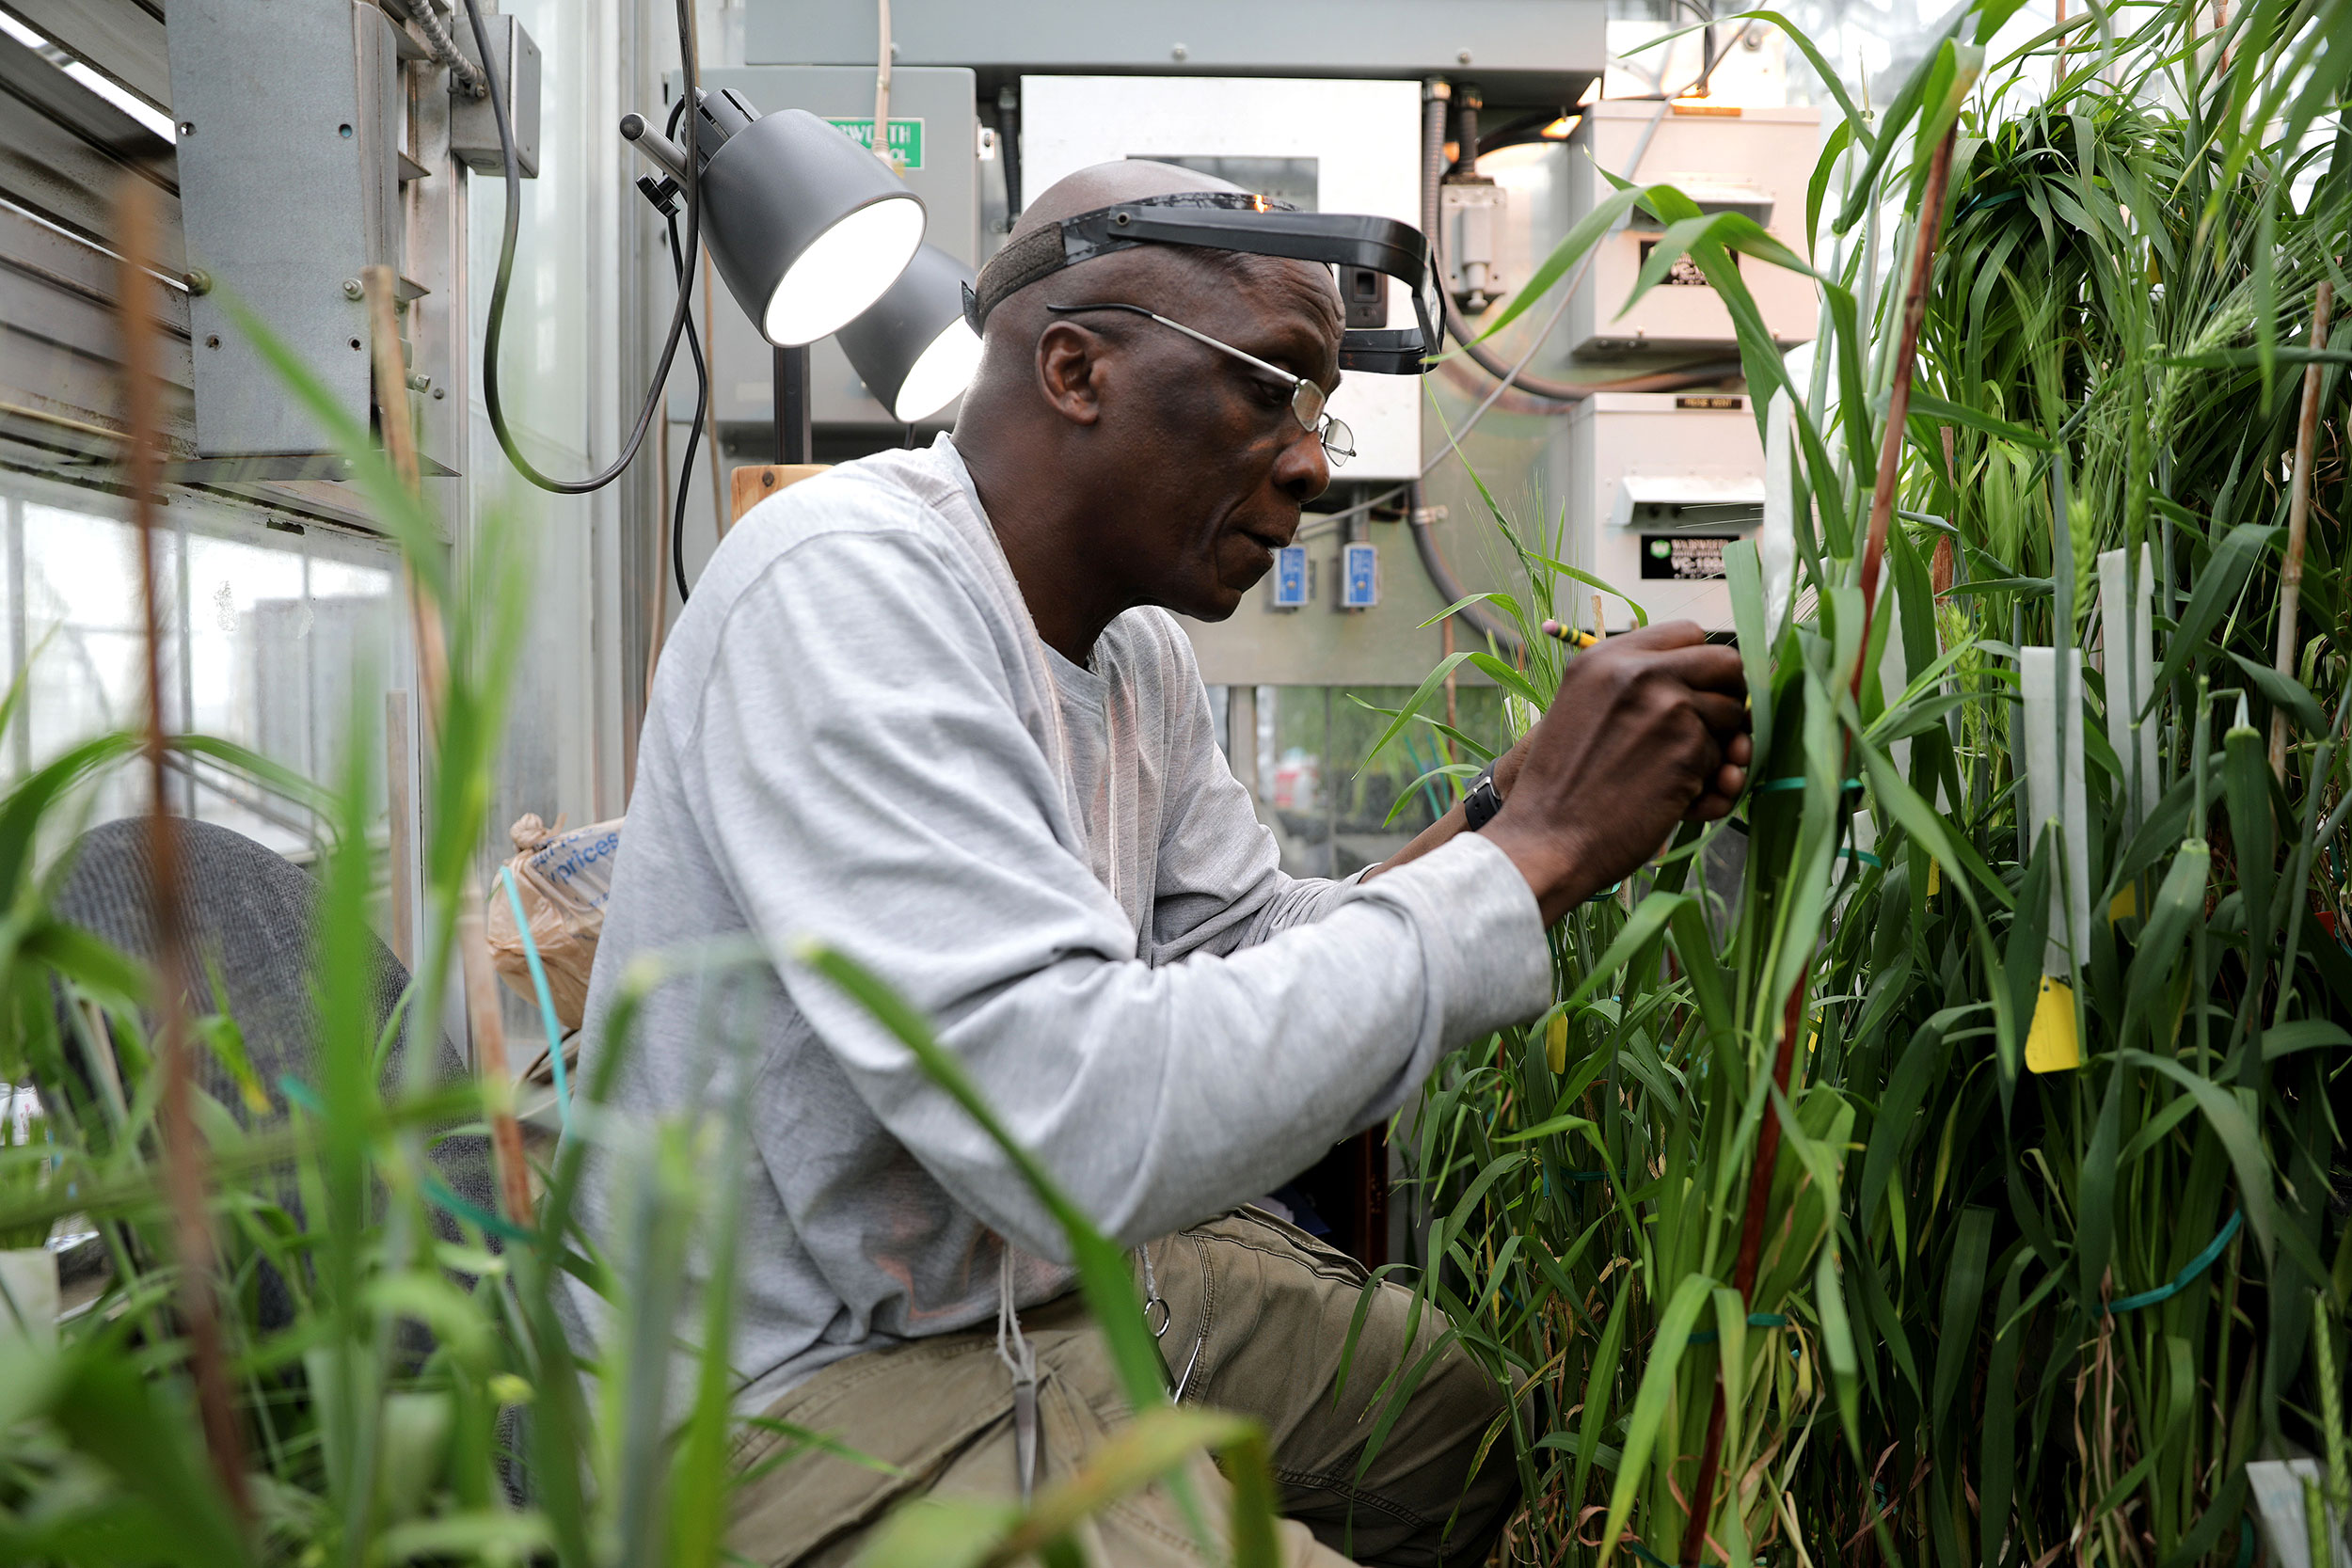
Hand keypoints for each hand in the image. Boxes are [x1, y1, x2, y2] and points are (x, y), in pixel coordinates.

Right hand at [1482, 621, 1750, 923]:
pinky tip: (1677, 802)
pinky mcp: (1691, 750)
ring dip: (1716, 747)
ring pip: (1731, 716)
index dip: (1700, 666)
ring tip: (1677, 774)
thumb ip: (1632, 686)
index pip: (1688, 633)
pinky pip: (1726, 761)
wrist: (1547, 839)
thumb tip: (1707, 680)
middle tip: (1708, 729)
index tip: (1694, 693)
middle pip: (1725, 664)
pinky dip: (1711, 786)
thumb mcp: (1581, 709)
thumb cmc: (1563, 785)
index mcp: (1606, 657)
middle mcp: (1639, 672)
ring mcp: (1669, 708)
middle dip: (1727, 697)